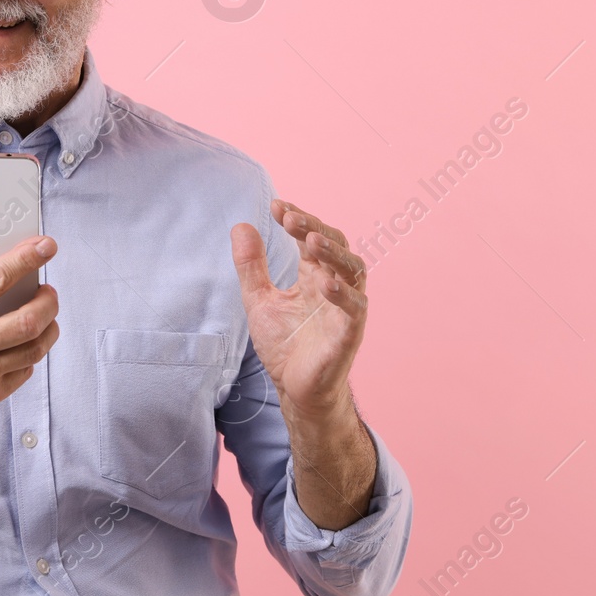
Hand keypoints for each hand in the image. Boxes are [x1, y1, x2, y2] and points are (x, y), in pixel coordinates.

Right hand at [0, 218, 59, 427]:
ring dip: (48, 328)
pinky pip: (23, 372)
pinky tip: (24, 342)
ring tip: (44, 314)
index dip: (26, 259)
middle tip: (47, 290)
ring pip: (33, 349)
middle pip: (28, 320)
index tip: (44, 247)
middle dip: (48, 300)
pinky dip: (31, 355)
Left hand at [230, 199, 367, 421]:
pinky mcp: (349, 333)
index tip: (277, 206)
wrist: (295, 389)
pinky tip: (325, 282)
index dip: (298, 219)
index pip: (311, 237)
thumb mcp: (259, 300)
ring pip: (352, 271)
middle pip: (335, 246)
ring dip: (333, 253)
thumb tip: (241, 226)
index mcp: (314, 275)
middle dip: (314, 228)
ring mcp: (345, 308)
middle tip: (290, 218)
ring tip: (312, 240)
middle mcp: (335, 285)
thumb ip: (251, 266)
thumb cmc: (284, 344)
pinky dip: (343, 294)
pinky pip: (354, 309)